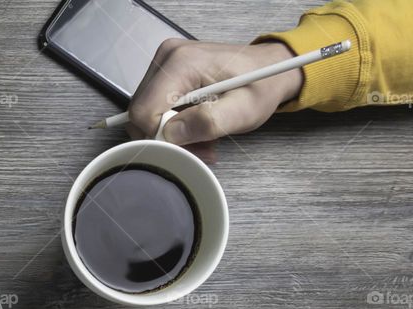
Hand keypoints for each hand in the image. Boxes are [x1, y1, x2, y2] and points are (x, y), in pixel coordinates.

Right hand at [127, 40, 302, 145]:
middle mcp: (167, 57)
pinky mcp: (166, 71)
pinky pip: (155, 106)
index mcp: (182, 63)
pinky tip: (196, 126)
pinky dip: (173, 124)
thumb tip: (171, 134)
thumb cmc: (261, 86)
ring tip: (202, 137)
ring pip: (146, 113)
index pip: (143, 111)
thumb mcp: (243, 111)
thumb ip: (208, 122)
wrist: (271, 69)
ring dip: (171, 133)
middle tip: (199, 145)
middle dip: (167, 137)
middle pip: (141, 113)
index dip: (160, 137)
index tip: (188, 147)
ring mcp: (164, 63)